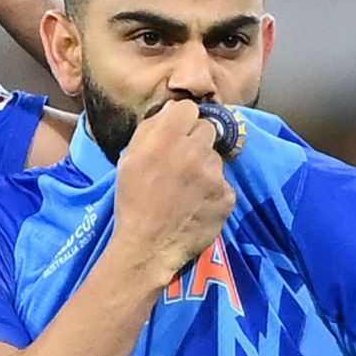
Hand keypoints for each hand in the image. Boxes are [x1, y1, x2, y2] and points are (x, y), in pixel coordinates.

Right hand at [108, 100, 236, 288]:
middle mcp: (194, 151)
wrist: (147, 247)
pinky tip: (197, 205)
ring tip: (187, 189)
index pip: (188, 108)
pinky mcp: (227, 196)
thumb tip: (172, 109)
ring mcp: (214, 174)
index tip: (176, 136)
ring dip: (205, 168)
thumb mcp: (129, 160)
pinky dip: (213, 192)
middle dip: (195, 142)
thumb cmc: (133, 202)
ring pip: (216, 157)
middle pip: (207, 128)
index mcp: (165, 138)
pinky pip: (223, 184)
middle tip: (181, 164)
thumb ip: (150, 128)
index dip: (181, 121)